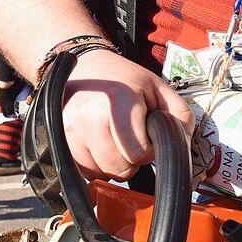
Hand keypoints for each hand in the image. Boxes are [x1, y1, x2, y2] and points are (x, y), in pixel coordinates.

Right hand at [61, 50, 194, 180]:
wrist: (88, 67)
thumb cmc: (125, 80)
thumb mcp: (159, 88)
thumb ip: (179, 117)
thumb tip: (181, 147)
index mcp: (119, 101)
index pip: (138, 153)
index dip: (148, 149)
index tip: (145, 132)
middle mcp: (89, 117)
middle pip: (120, 168)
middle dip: (131, 158)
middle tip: (129, 135)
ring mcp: (71, 131)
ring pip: (102, 174)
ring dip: (112, 162)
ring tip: (113, 136)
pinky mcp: (60, 143)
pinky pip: (85, 173)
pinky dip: (96, 164)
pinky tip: (99, 142)